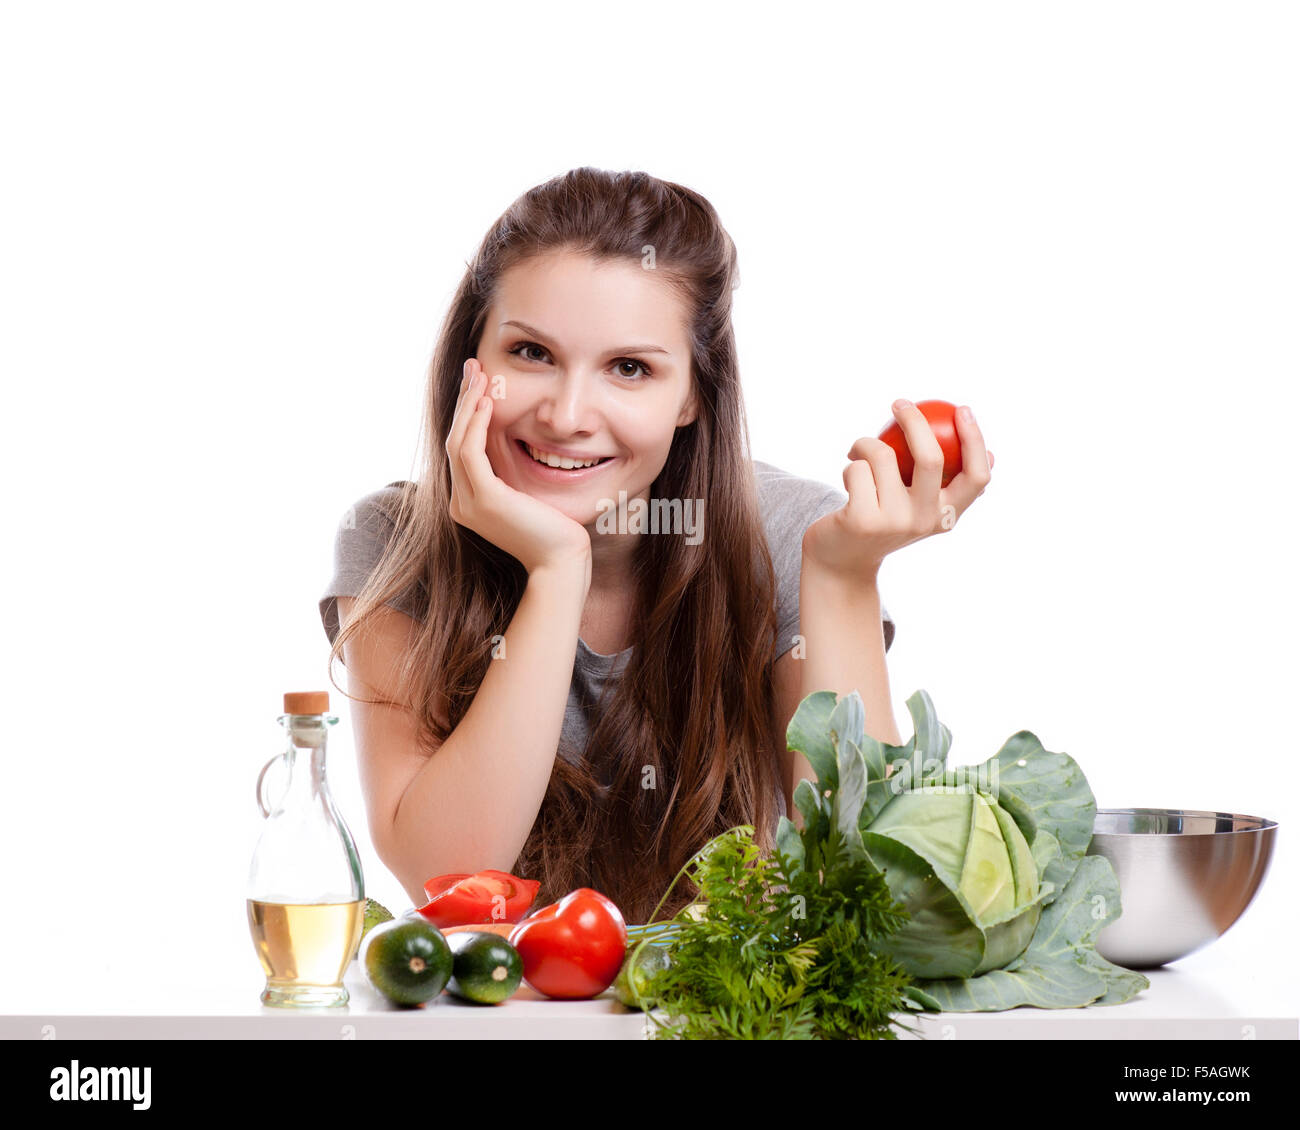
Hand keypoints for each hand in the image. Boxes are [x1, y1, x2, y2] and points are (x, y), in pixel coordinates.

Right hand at [445, 357, 592, 576]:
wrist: (562, 562)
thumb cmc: (555, 532)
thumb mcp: (528, 496)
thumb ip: (513, 475)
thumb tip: (515, 443)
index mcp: (469, 502)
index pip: (462, 449)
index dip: (467, 414)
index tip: (476, 384)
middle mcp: (461, 504)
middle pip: (455, 440)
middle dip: (463, 401)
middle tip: (472, 367)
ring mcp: (469, 503)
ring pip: (458, 442)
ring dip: (468, 405)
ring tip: (479, 376)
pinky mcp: (485, 499)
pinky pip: (471, 452)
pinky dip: (476, 425)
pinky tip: (486, 403)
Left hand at [802, 400, 993, 581]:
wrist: (840, 562)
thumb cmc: (881, 522)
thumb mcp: (916, 508)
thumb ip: (941, 484)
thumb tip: (986, 449)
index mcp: (946, 517)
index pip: (977, 478)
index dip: (975, 440)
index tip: (961, 410)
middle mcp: (924, 521)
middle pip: (932, 458)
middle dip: (915, 421)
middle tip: (900, 403)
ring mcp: (893, 522)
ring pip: (884, 456)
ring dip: (865, 444)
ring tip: (857, 453)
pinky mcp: (861, 520)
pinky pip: (857, 468)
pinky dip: (849, 465)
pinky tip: (847, 480)